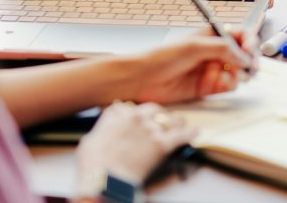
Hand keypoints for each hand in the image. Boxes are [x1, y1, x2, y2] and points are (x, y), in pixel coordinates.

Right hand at [76, 102, 194, 192]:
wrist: (105, 179)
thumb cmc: (93, 164)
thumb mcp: (90, 140)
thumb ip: (103, 128)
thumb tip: (106, 123)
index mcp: (118, 115)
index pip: (132, 107)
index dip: (139, 113)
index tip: (141, 116)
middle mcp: (136, 118)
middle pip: (154, 109)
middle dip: (159, 114)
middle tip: (163, 119)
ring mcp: (151, 130)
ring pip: (170, 120)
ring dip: (175, 122)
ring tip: (180, 124)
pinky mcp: (162, 144)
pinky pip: (182, 135)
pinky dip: (190, 133)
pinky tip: (195, 132)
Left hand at [117, 27, 258, 103]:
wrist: (143, 79)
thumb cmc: (161, 57)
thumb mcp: (194, 46)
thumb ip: (222, 48)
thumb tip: (243, 55)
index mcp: (211, 35)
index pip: (238, 35)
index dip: (249, 40)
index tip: (251, 48)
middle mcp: (214, 52)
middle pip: (243, 54)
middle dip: (249, 59)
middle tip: (249, 65)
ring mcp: (212, 69)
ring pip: (238, 71)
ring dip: (239, 73)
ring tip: (232, 74)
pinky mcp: (209, 86)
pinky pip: (228, 85)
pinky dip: (228, 84)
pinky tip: (220, 83)